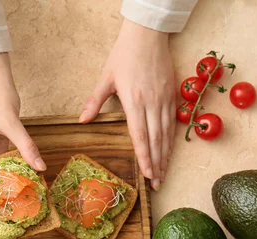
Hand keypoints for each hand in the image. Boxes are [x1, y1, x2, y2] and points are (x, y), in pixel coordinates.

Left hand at [79, 19, 175, 190]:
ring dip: (166, 156)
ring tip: (164, 174)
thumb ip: (95, 101)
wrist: (147, 35)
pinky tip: (170, 152)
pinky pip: (173, 122)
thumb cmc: (124, 55)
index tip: (147, 174)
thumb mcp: (106, 78)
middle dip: (157, 164)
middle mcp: (152, 103)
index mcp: (134, 101)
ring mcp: (164, 99)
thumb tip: (83, 120)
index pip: (141, 135)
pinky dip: (172, 140)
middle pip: (156, 140)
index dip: (145, 156)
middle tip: (157, 184)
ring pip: (166, 134)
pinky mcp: (172, 94)